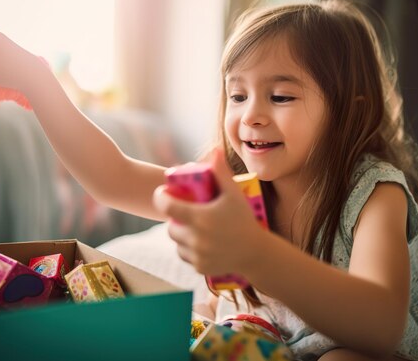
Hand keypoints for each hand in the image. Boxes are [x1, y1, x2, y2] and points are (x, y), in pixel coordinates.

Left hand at [153, 148, 266, 276]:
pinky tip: (199, 243)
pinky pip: (186, 256)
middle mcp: (195, 238)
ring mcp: (197, 255)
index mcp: (200, 218)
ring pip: (177, 243)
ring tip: (192, 227)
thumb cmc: (245, 220)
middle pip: (171, 227)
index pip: (167, 206)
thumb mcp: (234, 194)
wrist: (256, 253)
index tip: (163, 194)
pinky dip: (189, 250)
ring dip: (181, 235)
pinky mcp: (200, 267)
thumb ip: (221, 173)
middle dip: (175, 219)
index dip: (161, 198)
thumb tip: (214, 150)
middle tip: (184, 213)